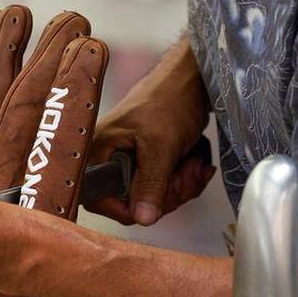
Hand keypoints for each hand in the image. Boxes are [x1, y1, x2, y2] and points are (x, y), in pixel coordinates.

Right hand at [87, 40, 215, 225]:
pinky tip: (197, 162)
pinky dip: (185, 177)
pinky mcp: (152, 159)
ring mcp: (133, 159)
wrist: (196, 77)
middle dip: (167, 193)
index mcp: (100, 150)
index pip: (99, 198)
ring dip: (181, 185)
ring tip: (196, 163)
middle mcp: (111, 157)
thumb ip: (151, 184)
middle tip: (187, 173)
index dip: (128, 207)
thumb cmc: (171, 99)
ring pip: (153, 196)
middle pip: (132, 201)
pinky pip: (166, 184)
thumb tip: (143, 219)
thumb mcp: (161, 145)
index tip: (156, 202)